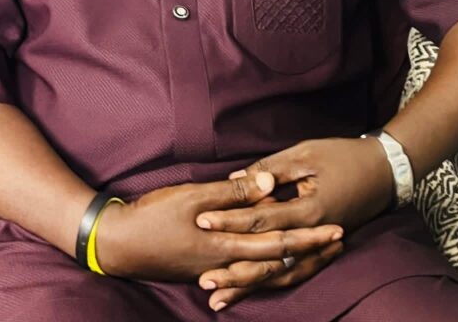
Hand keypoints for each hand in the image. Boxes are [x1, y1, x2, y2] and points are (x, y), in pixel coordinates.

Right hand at [95, 171, 342, 283]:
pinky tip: (273, 267)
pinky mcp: (204, 269)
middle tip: (340, 243)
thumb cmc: (153, 215)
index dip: (309, 237)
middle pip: (277, 261)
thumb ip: (233, 192)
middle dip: (310, 252)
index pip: (278, 243)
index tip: (337, 228)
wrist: (118, 244)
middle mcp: (226, 263)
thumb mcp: (192, 196)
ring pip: (263, 270)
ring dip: (293, 260)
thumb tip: (269, 185)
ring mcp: (215, 270)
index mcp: (226, 245)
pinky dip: (264, 270)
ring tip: (317, 252)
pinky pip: (245, 273)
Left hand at [193, 137, 392, 309]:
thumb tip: (234, 180)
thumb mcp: (306, 154)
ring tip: (219, 299)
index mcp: (308, 210)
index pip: (260, 218)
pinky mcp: (320, 250)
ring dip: (249, 287)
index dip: (229, 220)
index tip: (201, 221)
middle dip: (234, 271)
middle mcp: (312, 235)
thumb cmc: (343, 156)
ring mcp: (318, 247)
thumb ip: (271, 169)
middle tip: (203, 280)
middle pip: (267, 259)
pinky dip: (271, 283)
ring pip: (279, 275)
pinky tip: (250, 290)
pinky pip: (293, 273)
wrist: (384, 171)